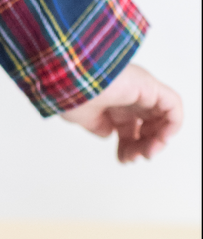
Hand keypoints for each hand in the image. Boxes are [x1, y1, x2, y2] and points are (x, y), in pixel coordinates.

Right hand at [59, 61, 183, 161]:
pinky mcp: (150, 86)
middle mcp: (130, 96)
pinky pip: (173, 106)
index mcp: (113, 103)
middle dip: (144, 147)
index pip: (131, 129)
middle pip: (148, 126)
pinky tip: (160, 138)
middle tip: (135, 158)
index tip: (122, 159)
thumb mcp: (83, 118)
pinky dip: (172, 125)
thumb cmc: (68, 93)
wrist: (65, 79)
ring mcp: (141, 91)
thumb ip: (98, 126)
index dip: (129, 148)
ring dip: (159, 139)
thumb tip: (109, 134)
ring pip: (163, 118)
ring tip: (148, 152)